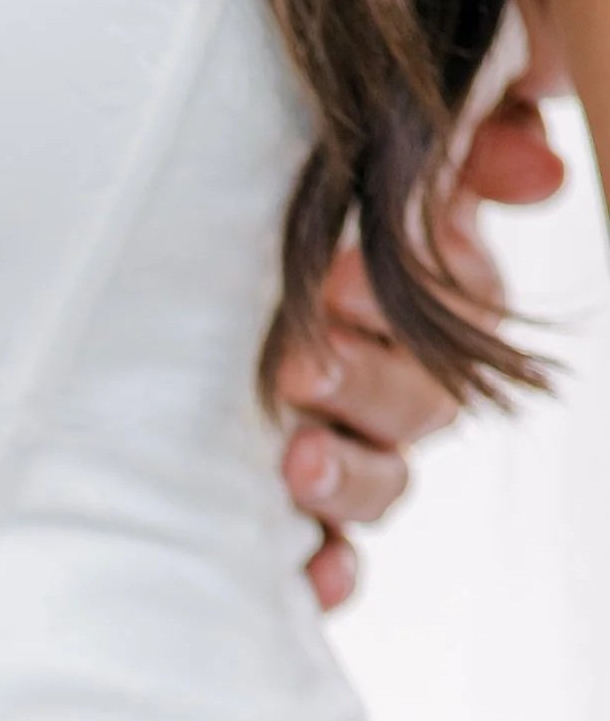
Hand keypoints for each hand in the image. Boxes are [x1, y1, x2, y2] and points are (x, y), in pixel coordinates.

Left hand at [273, 82, 567, 611]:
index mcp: (434, 296)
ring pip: (381, 485)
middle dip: (366, 386)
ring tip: (297, 463)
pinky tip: (316, 575)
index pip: (461, 311)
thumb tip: (536, 171)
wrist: (184, 250)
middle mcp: (397, 381)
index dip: (411, 305)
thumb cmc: (294, 189)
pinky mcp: (295, 513)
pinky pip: (331, 559)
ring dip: (349, 480)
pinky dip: (330, 572)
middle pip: (421, 405)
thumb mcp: (379, 147)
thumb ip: (467, 145)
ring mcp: (347, 450)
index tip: (334, 281)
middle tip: (299, 368)